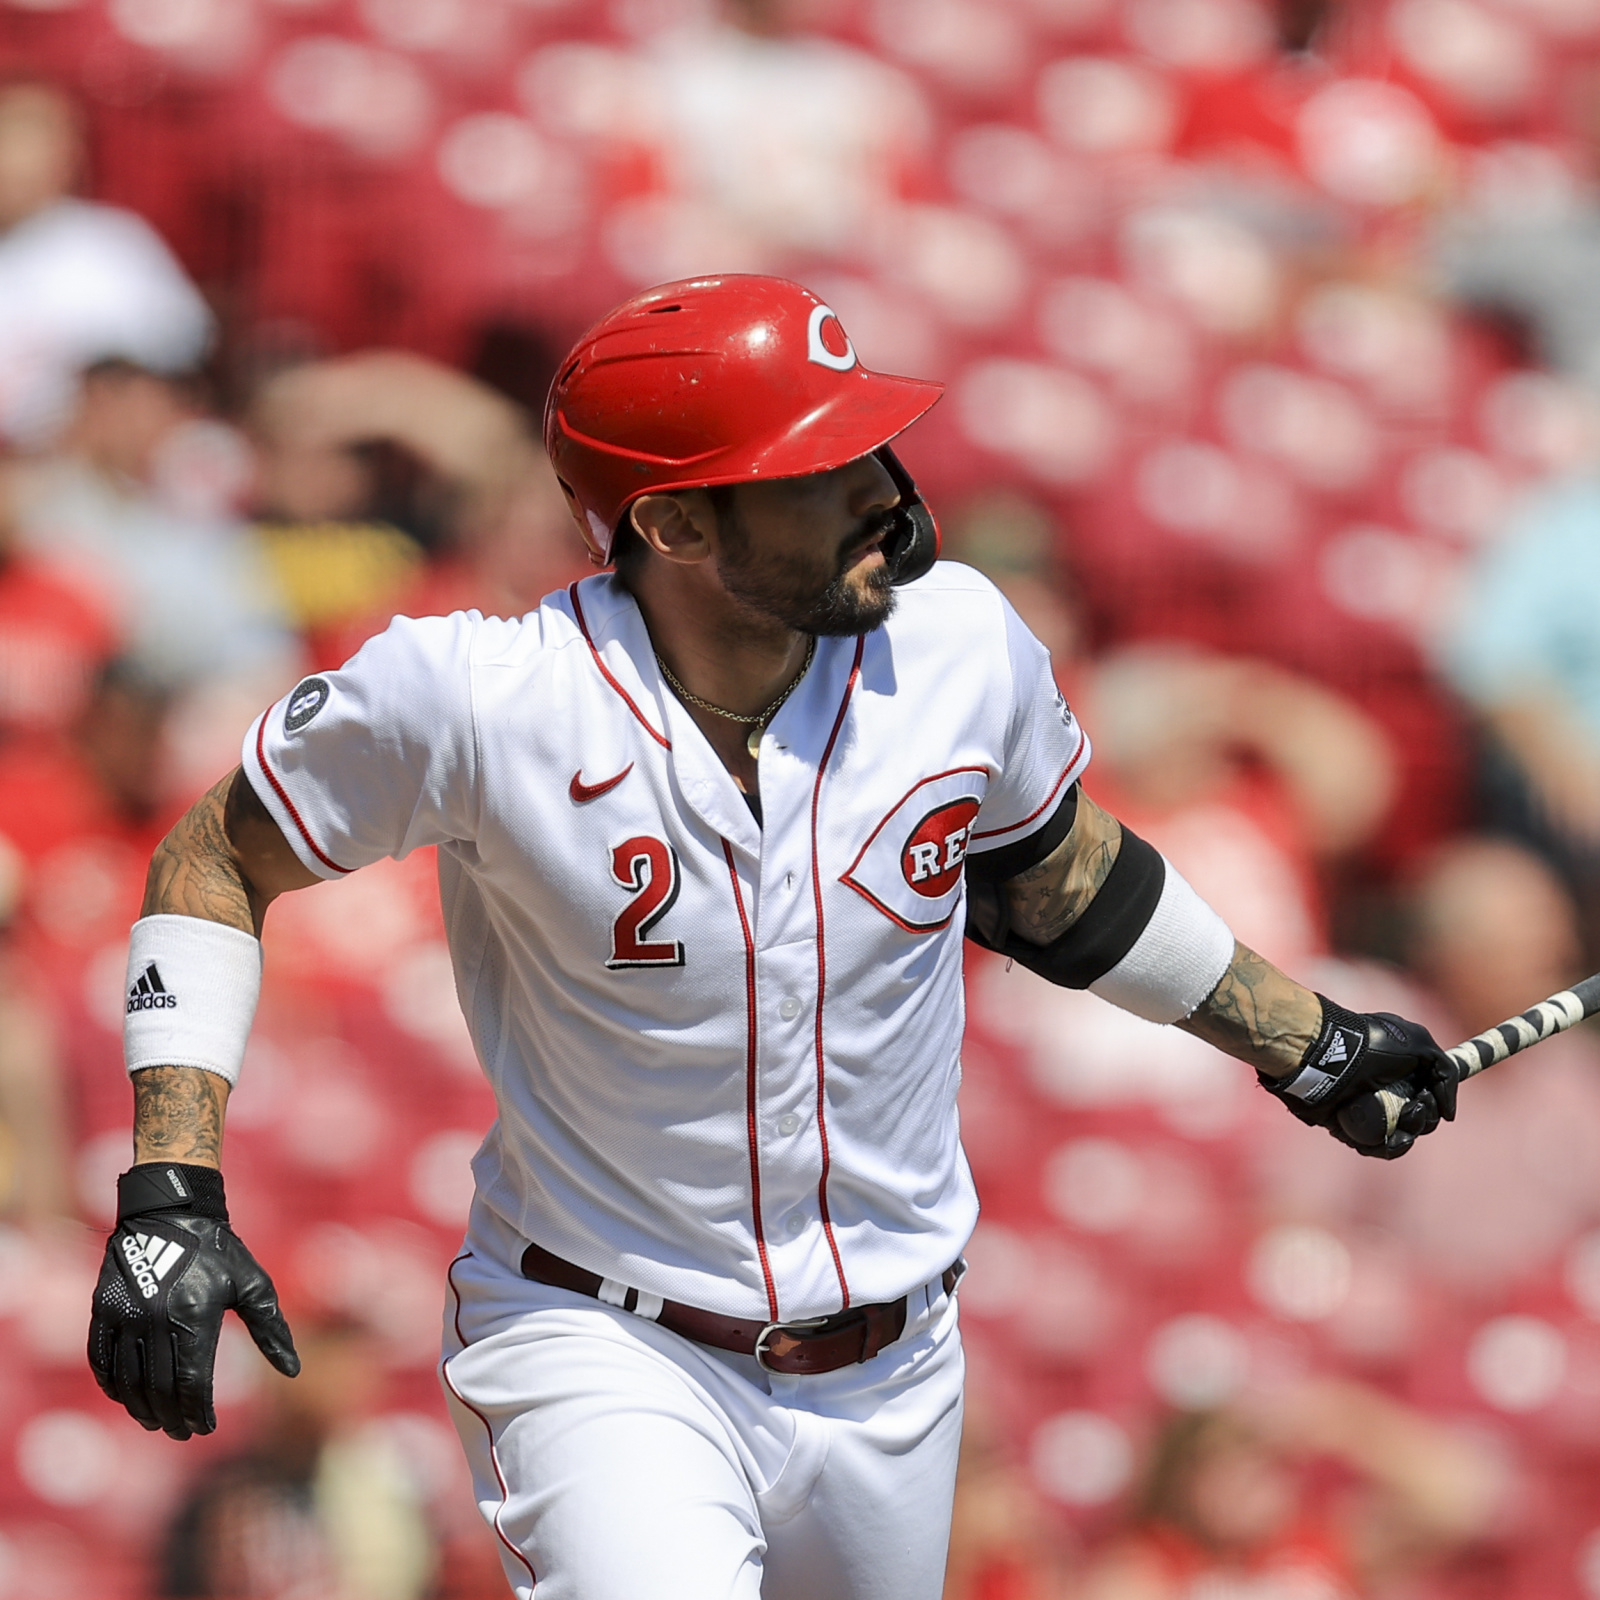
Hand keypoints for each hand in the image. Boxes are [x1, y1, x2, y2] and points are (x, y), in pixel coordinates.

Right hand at [88, 1164, 297, 1439]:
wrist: (172, 1211)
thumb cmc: (219, 1250)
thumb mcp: (252, 1283)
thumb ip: (271, 1329)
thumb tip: (293, 1371)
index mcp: (194, 1315)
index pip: (192, 1381)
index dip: (198, 1411)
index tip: (206, 1428)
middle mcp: (155, 1319)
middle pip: (158, 1388)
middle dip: (171, 1417)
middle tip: (181, 1432)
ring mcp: (125, 1314)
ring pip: (127, 1380)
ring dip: (141, 1409)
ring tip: (156, 1422)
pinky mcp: (103, 1308)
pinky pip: (101, 1360)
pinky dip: (113, 1386)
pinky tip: (127, 1398)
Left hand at [1259, 998, 1457, 1158]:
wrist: (1328, 1054)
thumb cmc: (1372, 1044)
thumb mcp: (1420, 1044)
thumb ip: (1446, 1071)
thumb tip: (1447, 1113)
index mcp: (1403, 1071)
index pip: (1431, 1098)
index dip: (1436, 1102)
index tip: (1427, 1095)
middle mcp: (1387, 1091)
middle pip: (1420, 1120)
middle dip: (1423, 1116)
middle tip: (1415, 1103)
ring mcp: (1369, 1110)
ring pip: (1403, 1136)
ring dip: (1409, 1131)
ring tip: (1402, 1115)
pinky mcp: (1350, 1126)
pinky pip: (1378, 1147)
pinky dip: (1387, 1146)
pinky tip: (1390, 1137)